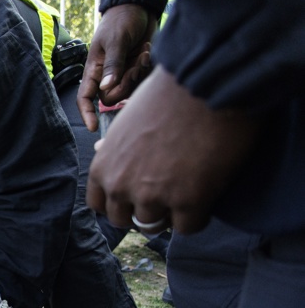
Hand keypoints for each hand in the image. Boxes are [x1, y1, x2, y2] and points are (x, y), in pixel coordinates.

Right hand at [77, 4, 156, 131]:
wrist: (139, 8)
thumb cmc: (121, 20)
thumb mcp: (115, 41)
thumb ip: (112, 65)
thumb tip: (105, 89)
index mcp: (94, 69)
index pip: (85, 97)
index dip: (87, 113)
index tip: (93, 127)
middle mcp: (106, 75)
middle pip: (112, 97)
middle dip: (126, 85)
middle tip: (135, 66)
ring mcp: (122, 74)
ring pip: (129, 91)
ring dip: (139, 74)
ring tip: (142, 53)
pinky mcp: (136, 70)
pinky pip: (141, 82)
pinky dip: (146, 69)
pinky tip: (146, 51)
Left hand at [87, 67, 259, 233]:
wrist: (206, 80)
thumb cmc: (168, 93)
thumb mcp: (126, 120)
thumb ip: (114, 146)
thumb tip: (100, 151)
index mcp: (102, 166)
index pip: (99, 204)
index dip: (119, 202)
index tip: (135, 196)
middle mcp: (121, 185)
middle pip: (125, 220)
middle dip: (142, 211)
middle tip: (164, 196)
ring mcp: (153, 196)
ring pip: (154, 226)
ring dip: (169, 214)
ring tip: (187, 191)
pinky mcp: (188, 201)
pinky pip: (188, 227)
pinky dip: (197, 217)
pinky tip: (206, 197)